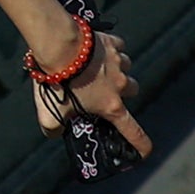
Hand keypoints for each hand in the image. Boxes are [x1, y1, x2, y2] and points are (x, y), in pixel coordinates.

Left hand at [32, 30, 153, 158]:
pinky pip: (117, 45)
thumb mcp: (49, 115)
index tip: (145, 151)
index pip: (133, 131)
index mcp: (110, 106)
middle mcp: (120, 85)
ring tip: (95, 66)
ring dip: (115, 68)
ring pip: (126, 66)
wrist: (58, 47)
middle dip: (122, 91)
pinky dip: (109, 47)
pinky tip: (95, 48)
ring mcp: (117, 62)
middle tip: (102, 89)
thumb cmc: (57, 81)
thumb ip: (53, 129)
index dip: (140, 144)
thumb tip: (54, 132)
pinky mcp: (110, 42)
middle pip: (133, 90)